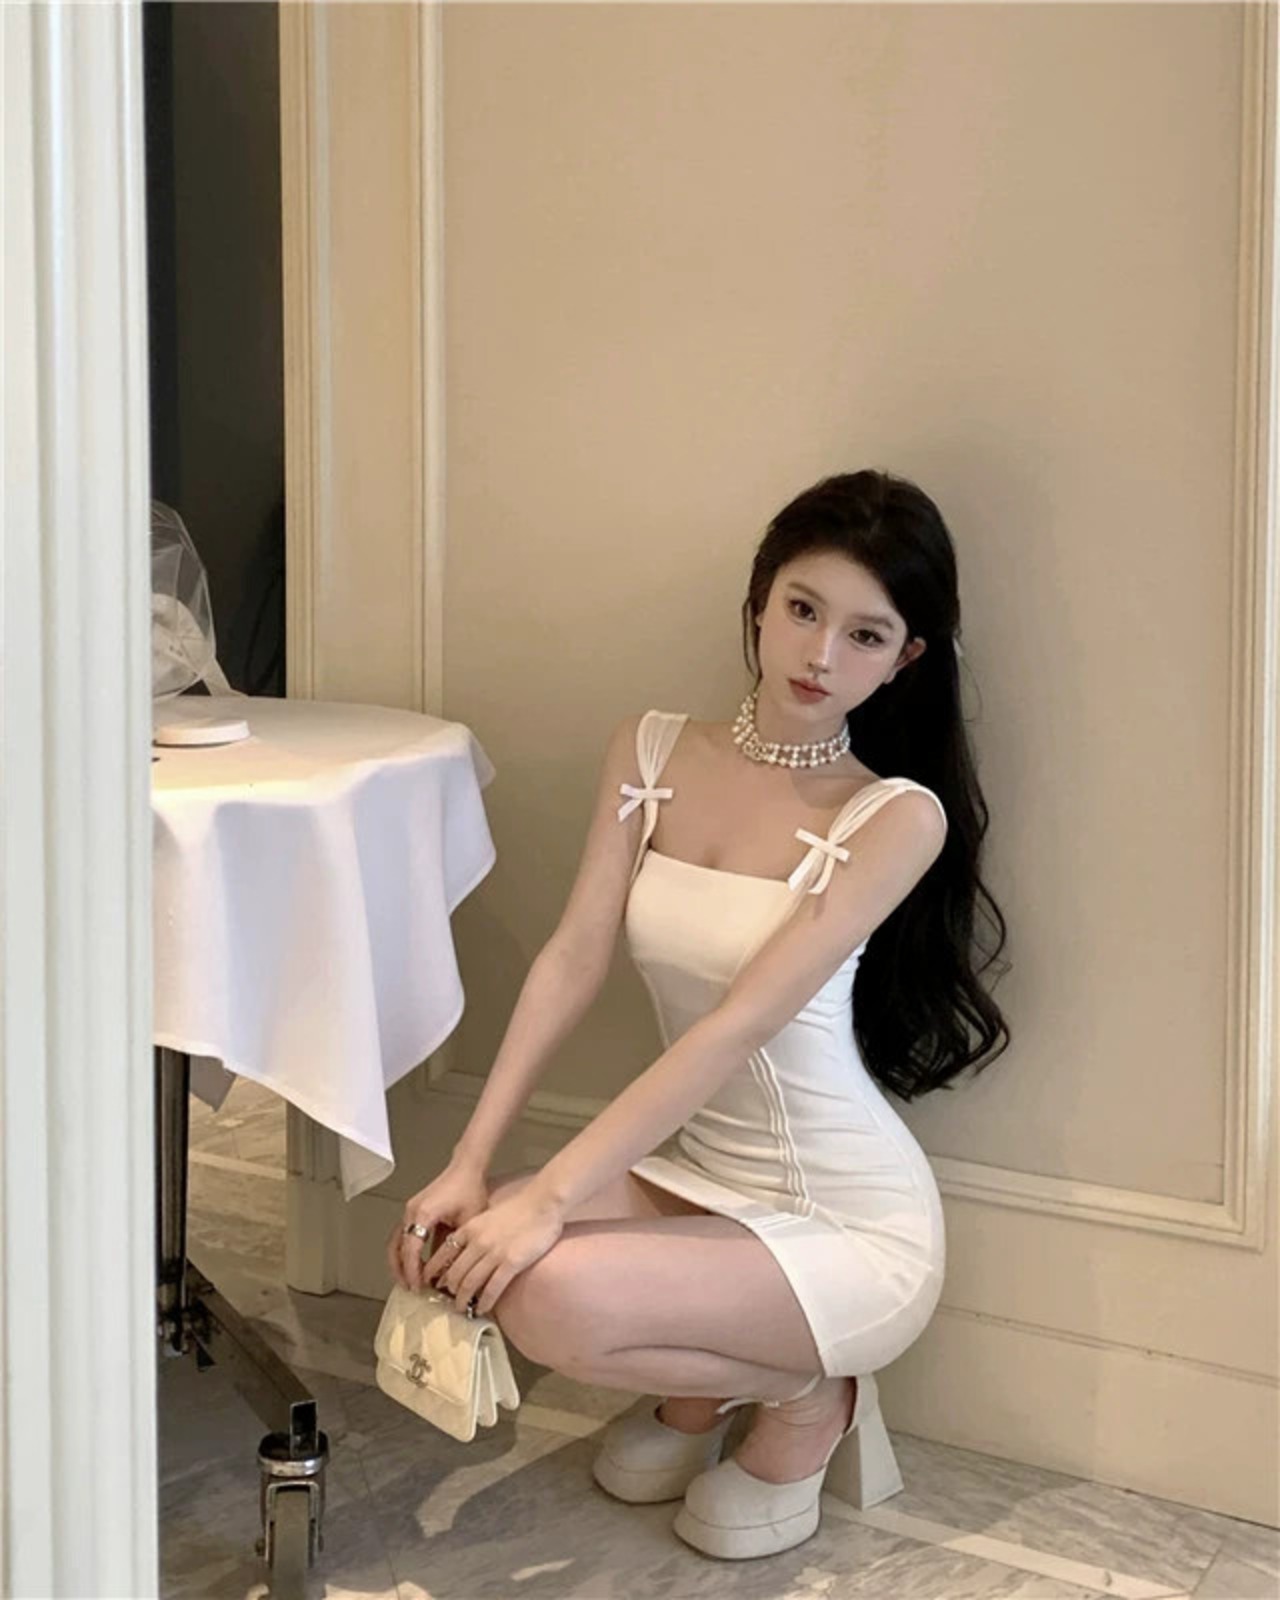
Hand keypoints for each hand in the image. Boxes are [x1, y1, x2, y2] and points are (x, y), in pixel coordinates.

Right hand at [387, 1160, 490, 1292]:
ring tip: (409, 1279)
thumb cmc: (470, 1189)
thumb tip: (449, 1273)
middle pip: (396, 1247)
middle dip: (401, 1270)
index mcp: (423, 1214)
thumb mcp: (467, 1223)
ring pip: (397, 1241)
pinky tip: (418, 1263)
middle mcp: (412, 1212)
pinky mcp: (415, 1210)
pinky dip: (407, 1250)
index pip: (411, 1250)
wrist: (467, 1167)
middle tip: (409, 1287)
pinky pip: (405, 1234)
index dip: (413, 1271)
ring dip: (401, 1261)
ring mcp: (411, 1210)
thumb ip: (456, 1247)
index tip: (418, 1287)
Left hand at [420, 1187, 564, 1317]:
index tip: (430, 1282)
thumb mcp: (487, 1216)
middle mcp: (477, 1242)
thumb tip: (465, 1251)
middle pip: (454, 1273)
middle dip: (448, 1290)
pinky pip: (492, 1288)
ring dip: (463, 1300)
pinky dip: (484, 1302)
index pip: (443, 1254)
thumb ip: (474, 1232)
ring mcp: (494, 1253)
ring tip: (462, 1309)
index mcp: (470, 1228)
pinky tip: (481, 1309)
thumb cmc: (519, 1208)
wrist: (543, 1202)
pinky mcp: (511, 1263)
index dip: (434, 1271)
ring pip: (470, 1284)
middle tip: (447, 1300)